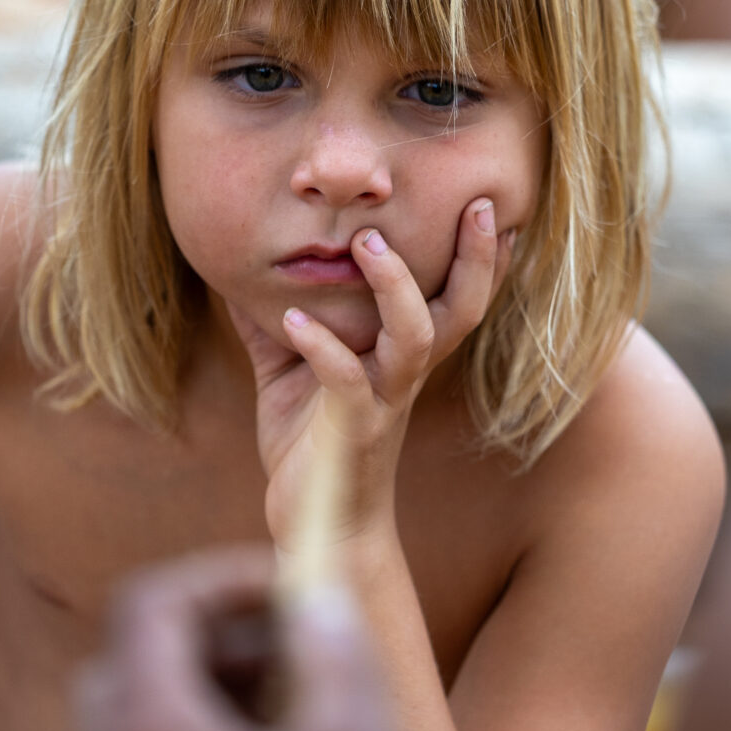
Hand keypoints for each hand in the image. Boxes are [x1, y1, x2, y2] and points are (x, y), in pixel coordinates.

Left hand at [79, 547, 413, 730]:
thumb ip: (334, 655)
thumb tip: (316, 603)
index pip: (150, 606)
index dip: (220, 577)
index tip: (289, 588)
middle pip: (130, 659)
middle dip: (208, 635)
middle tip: (291, 649)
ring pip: (131, 722)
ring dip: (201, 693)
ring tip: (294, 713)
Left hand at [232, 198, 510, 558]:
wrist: (317, 526)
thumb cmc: (312, 444)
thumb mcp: (289, 372)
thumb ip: (276, 323)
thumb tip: (240, 274)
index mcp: (402, 357)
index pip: (455, 297)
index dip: (481, 255)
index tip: (490, 204)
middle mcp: (405, 374)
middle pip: (461, 310)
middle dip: (473, 259)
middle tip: (473, 205)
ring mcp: (383, 401)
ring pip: (414, 338)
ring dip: (394, 287)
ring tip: (365, 244)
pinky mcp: (351, 429)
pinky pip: (346, 381)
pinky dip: (321, 346)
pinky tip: (293, 319)